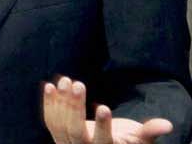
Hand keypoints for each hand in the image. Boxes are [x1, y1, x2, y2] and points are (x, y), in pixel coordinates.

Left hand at [43, 76, 172, 143]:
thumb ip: (149, 132)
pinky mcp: (58, 136)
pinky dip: (49, 103)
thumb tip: (167, 125)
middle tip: (79, 83)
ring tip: (67, 80)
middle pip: (75, 130)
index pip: (102, 140)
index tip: (104, 106)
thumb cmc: (127, 141)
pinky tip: (50, 85)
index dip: (103, 126)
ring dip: (62, 101)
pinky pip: (51, 120)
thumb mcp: (139, 139)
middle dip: (75, 107)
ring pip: (60, 124)